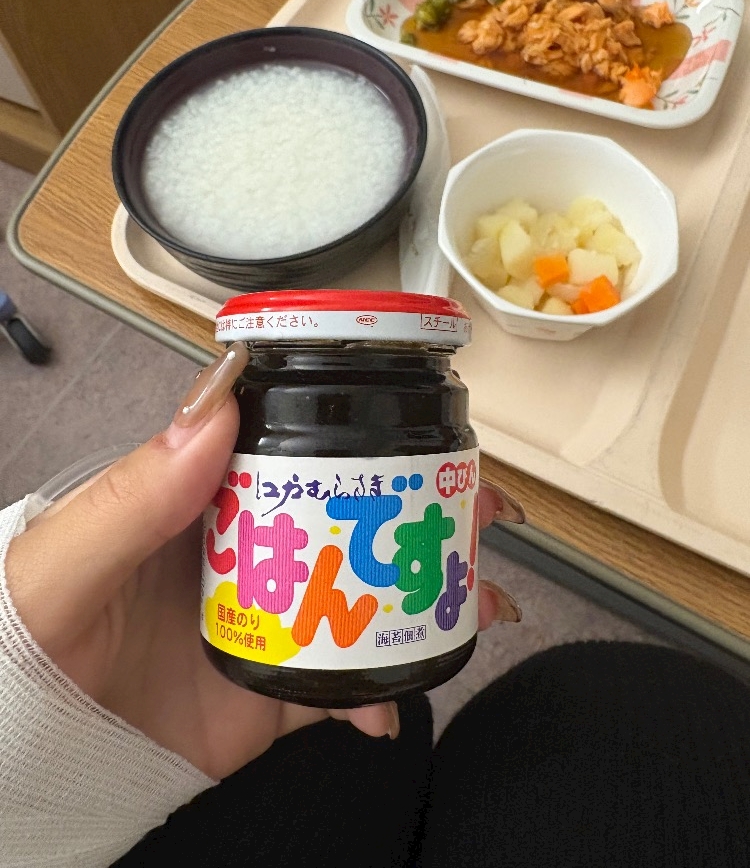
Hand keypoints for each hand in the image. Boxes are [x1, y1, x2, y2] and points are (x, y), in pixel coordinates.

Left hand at [5, 344, 523, 781]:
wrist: (32, 753)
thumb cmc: (28, 641)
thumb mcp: (68, 558)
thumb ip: (135, 490)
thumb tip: (216, 407)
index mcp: (200, 503)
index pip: (294, 453)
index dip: (363, 438)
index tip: (423, 438)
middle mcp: (244, 556)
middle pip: (349, 523)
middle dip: (421, 516)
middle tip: (477, 520)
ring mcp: (264, 623)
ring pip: (362, 599)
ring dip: (422, 599)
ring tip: (471, 605)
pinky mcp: (269, 691)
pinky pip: (340, 687)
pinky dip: (378, 694)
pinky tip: (393, 702)